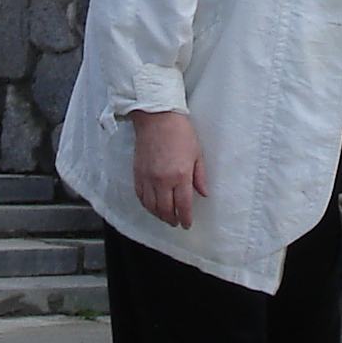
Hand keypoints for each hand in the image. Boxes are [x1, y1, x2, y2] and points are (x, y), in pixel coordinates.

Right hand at [130, 109, 206, 228]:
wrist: (157, 118)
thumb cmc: (180, 132)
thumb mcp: (196, 153)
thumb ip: (200, 176)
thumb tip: (203, 193)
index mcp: (180, 175)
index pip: (183, 205)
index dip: (185, 218)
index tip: (187, 224)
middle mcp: (163, 180)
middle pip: (165, 210)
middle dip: (172, 220)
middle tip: (176, 222)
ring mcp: (148, 178)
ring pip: (151, 206)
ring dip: (159, 215)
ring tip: (165, 217)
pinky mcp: (137, 173)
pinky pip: (140, 196)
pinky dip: (146, 204)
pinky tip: (152, 206)